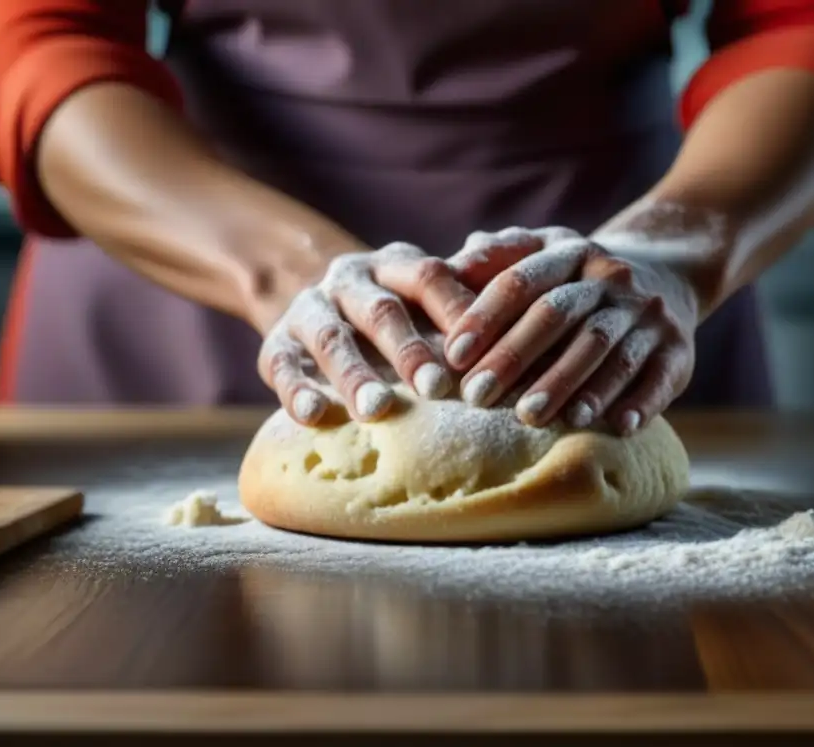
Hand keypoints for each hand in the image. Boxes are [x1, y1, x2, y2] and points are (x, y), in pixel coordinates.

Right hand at [257, 243, 476, 425]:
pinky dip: (296, 390)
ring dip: (354, 374)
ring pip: (329, 338)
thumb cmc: (398, 315)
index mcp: (393, 264)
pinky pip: (280, 366)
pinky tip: (314, 415)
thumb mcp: (426, 301)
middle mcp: (349, 280)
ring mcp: (308, 309)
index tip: (480, 348)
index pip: (428, 275)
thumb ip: (469, 305)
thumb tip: (538, 321)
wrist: (317, 306)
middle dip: (407, 349)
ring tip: (377, 409)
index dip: (454, 308)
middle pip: (380, 310)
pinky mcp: (276, 344)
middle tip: (435, 387)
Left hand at [442, 227, 702, 433]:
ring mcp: (648, 314)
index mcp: (570, 253)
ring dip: (569, 384)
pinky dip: (640, 402)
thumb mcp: (543, 253)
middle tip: (478, 397)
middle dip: (515, 357)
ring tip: (533, 417)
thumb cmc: (578, 280)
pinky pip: (660, 377)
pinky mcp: (679, 350)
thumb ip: (495, 260)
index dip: (485, 318)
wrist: (668, 274)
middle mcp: (611, 280)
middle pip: (560, 315)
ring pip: (607, 349)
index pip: (522, 282)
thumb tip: (444, 268)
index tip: (452, 357)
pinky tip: (617, 426)